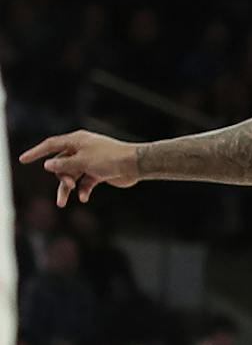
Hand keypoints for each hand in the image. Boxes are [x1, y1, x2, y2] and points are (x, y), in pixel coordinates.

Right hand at [21, 131, 141, 205]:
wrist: (135, 165)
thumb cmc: (110, 158)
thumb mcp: (83, 162)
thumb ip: (64, 165)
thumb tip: (47, 165)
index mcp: (76, 141)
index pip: (51, 145)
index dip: (36, 152)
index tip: (23, 159)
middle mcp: (82, 150)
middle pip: (61, 164)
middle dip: (61, 176)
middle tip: (68, 185)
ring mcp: (90, 162)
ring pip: (72, 175)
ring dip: (67, 188)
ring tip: (62, 203)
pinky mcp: (99, 173)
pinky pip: (85, 183)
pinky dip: (83, 190)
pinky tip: (83, 198)